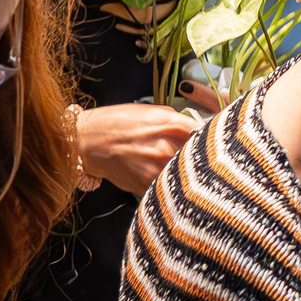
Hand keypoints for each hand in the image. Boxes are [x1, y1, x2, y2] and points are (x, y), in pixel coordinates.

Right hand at [77, 102, 201, 195]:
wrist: (88, 143)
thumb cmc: (117, 123)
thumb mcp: (151, 112)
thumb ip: (177, 121)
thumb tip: (198, 132)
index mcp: (170, 123)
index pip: (206, 133)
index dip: (211, 141)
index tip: (213, 145)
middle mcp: (166, 146)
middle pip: (201, 158)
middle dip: (202, 160)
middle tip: (202, 162)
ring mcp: (157, 168)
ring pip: (186, 177)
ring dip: (187, 177)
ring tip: (184, 175)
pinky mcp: (147, 185)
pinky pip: (169, 189)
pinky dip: (170, 188)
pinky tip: (166, 183)